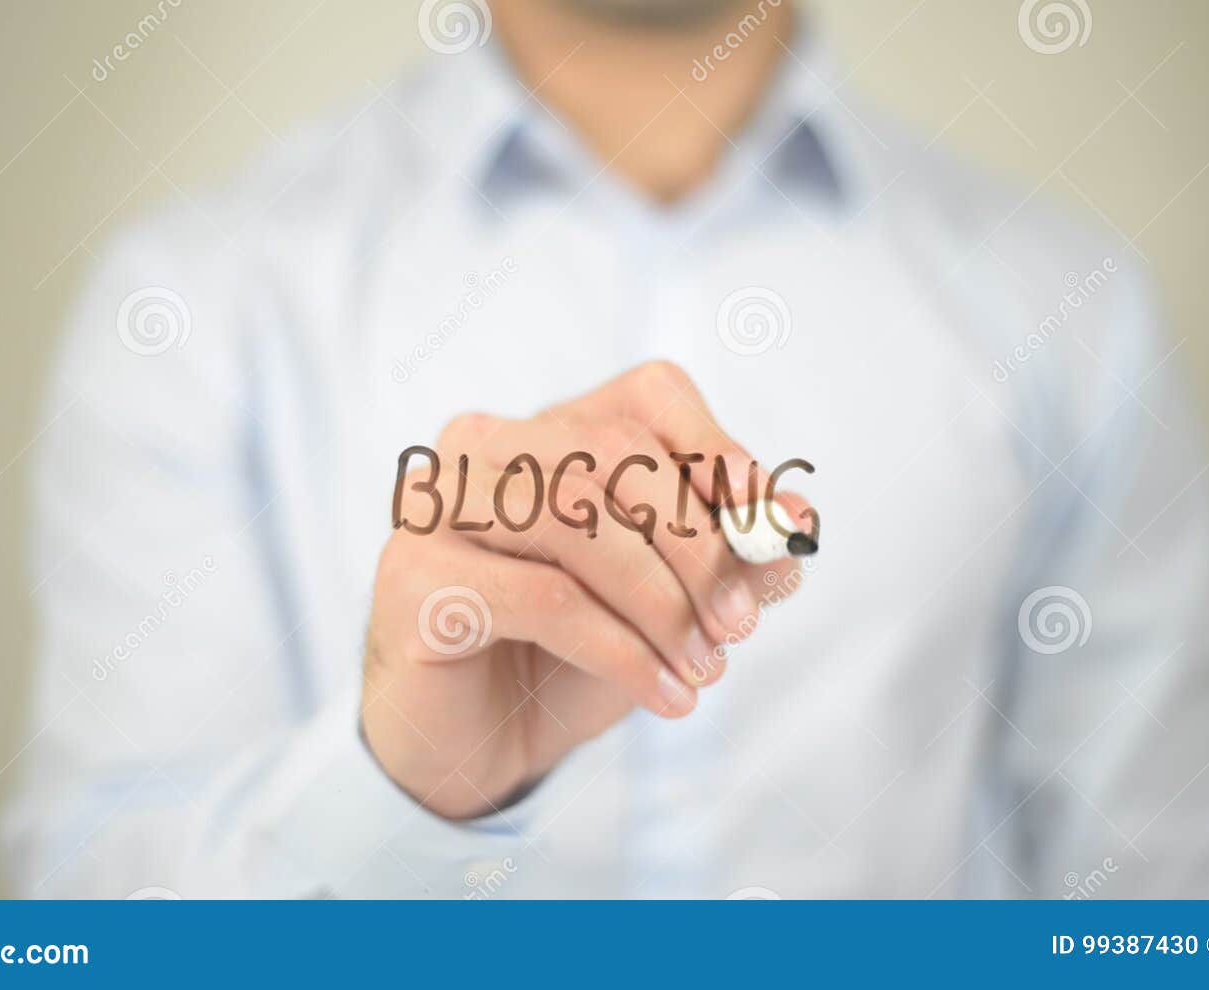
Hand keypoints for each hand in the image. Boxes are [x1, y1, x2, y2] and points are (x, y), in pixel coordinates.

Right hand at [361, 361, 809, 818]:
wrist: (474, 746)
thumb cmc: (566, 657)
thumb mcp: (667, 605)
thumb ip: (728, 557)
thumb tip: (795, 520)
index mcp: (548, 431)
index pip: (647, 396)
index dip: (719, 449)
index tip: (774, 523)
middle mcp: (482, 446)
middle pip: (614, 453)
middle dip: (697, 543)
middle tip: (741, 625)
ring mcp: (436, 505)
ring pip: (574, 517)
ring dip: (660, 601)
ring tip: (702, 669)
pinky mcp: (413, 576)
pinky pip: (542, 596)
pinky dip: (621, 650)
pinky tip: (663, 696)